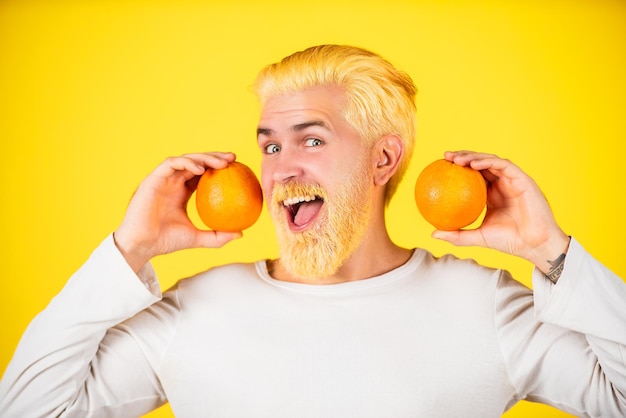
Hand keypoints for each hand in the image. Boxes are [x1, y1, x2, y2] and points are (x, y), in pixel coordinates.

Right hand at [114, 152, 241, 271]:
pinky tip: (201, 169)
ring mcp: (162, 179)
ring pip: (186, 159)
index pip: (202, 173)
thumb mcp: (197, 238)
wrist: (142, 245)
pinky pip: (171, 164)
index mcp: (181, 192)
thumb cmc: (166, 242)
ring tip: (222, 162)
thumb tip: (240, 233)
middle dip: (214, 157)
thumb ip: (217, 236)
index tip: (236, 167)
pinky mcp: (153, 179)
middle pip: (196, 162)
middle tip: (233, 158)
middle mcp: (172, 182)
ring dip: (204, 158)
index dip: (217, 167)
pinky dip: (187, 163)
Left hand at [432, 151, 569, 272]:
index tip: (441, 167)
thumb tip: (433, 234)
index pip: (473, 176)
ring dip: (473, 156)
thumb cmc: (509, 242)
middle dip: (463, 157)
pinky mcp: (522, 179)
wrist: (533, 245)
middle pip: (480, 164)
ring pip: (490, 161)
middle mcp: (502, 184)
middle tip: (446, 157)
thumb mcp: (477, 237)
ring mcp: (512, 180)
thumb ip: (457, 235)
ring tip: (456, 159)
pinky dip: (488, 162)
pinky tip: (473, 164)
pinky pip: (503, 165)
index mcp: (492, 194)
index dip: (458, 169)